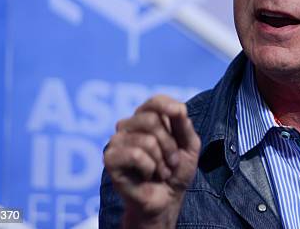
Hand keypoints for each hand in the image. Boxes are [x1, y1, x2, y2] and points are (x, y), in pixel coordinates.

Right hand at [104, 95, 200, 227]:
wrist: (167, 199)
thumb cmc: (176, 171)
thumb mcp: (189, 145)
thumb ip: (184, 125)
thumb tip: (178, 107)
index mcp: (147, 118)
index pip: (155, 101)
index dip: (169, 106)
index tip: (181, 114)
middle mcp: (129, 125)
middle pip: (152, 119)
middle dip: (170, 144)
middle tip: (172, 161)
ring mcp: (117, 140)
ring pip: (147, 140)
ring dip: (162, 161)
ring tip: (160, 171)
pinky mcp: (110, 158)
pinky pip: (136, 155)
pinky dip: (149, 168)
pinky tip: (147, 176)